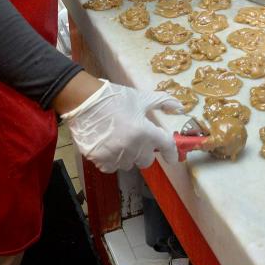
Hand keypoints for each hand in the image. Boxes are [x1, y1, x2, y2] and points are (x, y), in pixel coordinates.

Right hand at [63, 81, 182, 172]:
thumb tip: (180, 108)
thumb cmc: (115, 98)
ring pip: (129, 164)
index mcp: (145, 132)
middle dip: (145, 151)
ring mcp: (115, 155)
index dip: (172, 153)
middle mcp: (132, 147)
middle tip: (137, 138)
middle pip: (147, 160)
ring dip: (128, 155)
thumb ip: (163, 102)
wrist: (84, 100)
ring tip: (120, 140)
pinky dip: (112, 160)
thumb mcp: (141, 97)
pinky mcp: (100, 160)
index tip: (173, 157)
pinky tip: (109, 146)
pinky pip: (112, 167)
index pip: (166, 147)